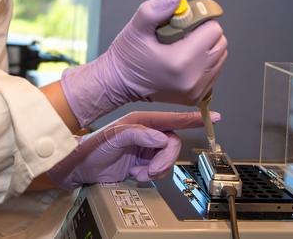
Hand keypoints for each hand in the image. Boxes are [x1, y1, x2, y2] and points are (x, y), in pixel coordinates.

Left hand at [47, 111, 220, 189]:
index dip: (192, 119)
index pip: (172, 119)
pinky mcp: (144, 163)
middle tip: (151, 169)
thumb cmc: (92, 147)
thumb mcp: (113, 137)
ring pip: (168, 159)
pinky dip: (150, 176)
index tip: (212, 117)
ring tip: (139, 172)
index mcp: (142, 121)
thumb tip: (160, 136)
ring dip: (157, 169)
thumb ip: (137, 134)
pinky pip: (160, 170)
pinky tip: (136, 174)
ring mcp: (146, 149)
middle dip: (165, 159)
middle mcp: (147, 133)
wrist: (80, 168)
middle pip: (173, 144)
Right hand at [61, 0, 227, 125]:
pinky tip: (184, 61)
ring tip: (182, 48)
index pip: (213, 31)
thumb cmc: (127, 55)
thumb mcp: (137, 27)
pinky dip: (204, 64)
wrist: (118, 83)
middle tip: (183, 35)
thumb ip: (158, 8)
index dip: (199, 22)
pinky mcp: (196, 97)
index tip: (183, 24)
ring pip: (219, 58)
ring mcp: (196, 91)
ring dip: (206, 49)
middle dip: (205, 35)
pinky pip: (213, 72)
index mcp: (182, 61)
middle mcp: (193, 79)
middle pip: (220, 44)